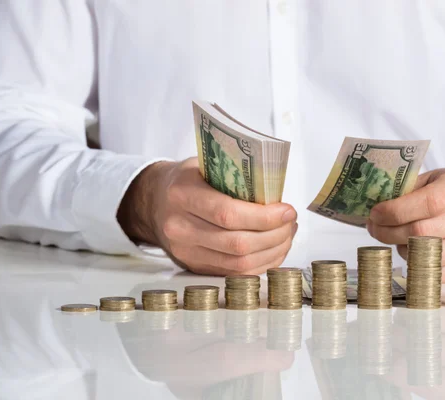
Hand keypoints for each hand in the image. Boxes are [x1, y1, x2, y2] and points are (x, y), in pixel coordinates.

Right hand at [117, 158, 297, 274]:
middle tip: (290, 223)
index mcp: (182, 195)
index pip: (228, 214)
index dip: (264, 217)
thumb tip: (277, 192)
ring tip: (286, 235)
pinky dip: (261, 264)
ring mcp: (185, 252)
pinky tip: (274, 250)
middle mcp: (179, 227)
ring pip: (239, 264)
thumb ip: (235, 176)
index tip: (287, 211)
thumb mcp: (205, 165)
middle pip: (237, 243)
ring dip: (272, 251)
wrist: (154, 201)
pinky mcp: (194, 266)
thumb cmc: (187, 180)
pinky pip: (235, 273)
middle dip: (274, 235)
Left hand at [367, 168, 444, 282]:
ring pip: (429, 254)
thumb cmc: (438, 190)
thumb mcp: (423, 181)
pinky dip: (415, 264)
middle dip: (390, 232)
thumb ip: (402, 194)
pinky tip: (409, 250)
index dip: (397, 211)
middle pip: (425, 231)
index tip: (375, 214)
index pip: (430, 202)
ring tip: (392, 238)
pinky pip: (436, 272)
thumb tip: (374, 215)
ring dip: (401, 249)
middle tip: (374, 228)